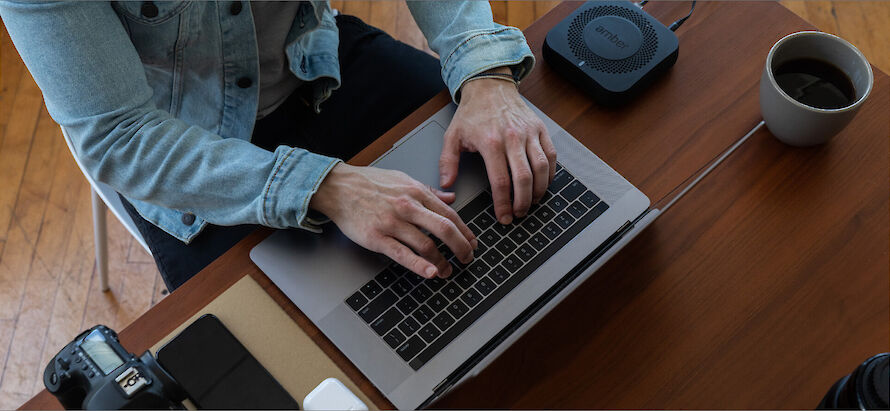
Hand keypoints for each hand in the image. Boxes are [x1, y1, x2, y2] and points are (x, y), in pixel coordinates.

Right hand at [310, 163, 477, 278]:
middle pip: (445, 229)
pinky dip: (419, 266)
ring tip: (447, 271)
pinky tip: (431, 272)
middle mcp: (408, 207)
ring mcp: (392, 223)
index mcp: (416, 192)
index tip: (472, 242)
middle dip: (461, 247)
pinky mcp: (377, 238)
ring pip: (426, 245)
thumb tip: (450, 196)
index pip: (450, 214)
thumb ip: (428, 191)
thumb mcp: (403, 179)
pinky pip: (402, 254)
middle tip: (467, 258)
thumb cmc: (369, 182)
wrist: (338, 187)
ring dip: (441, 261)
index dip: (465, 231)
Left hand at [440, 69, 556, 224]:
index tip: (503, 217)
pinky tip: (543, 184)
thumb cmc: (472, 112)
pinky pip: (551, 155)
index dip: (503, 204)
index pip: (501, 181)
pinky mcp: (540, 129)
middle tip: (519, 214)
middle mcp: (513, 138)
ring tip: (532, 202)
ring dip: (539, 191)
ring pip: (541, 168)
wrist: (490, 86)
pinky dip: (549, 174)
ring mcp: (529, 133)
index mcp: (490, 142)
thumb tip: (446, 183)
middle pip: (524, 178)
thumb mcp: (452, 135)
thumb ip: (447, 161)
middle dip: (523, 202)